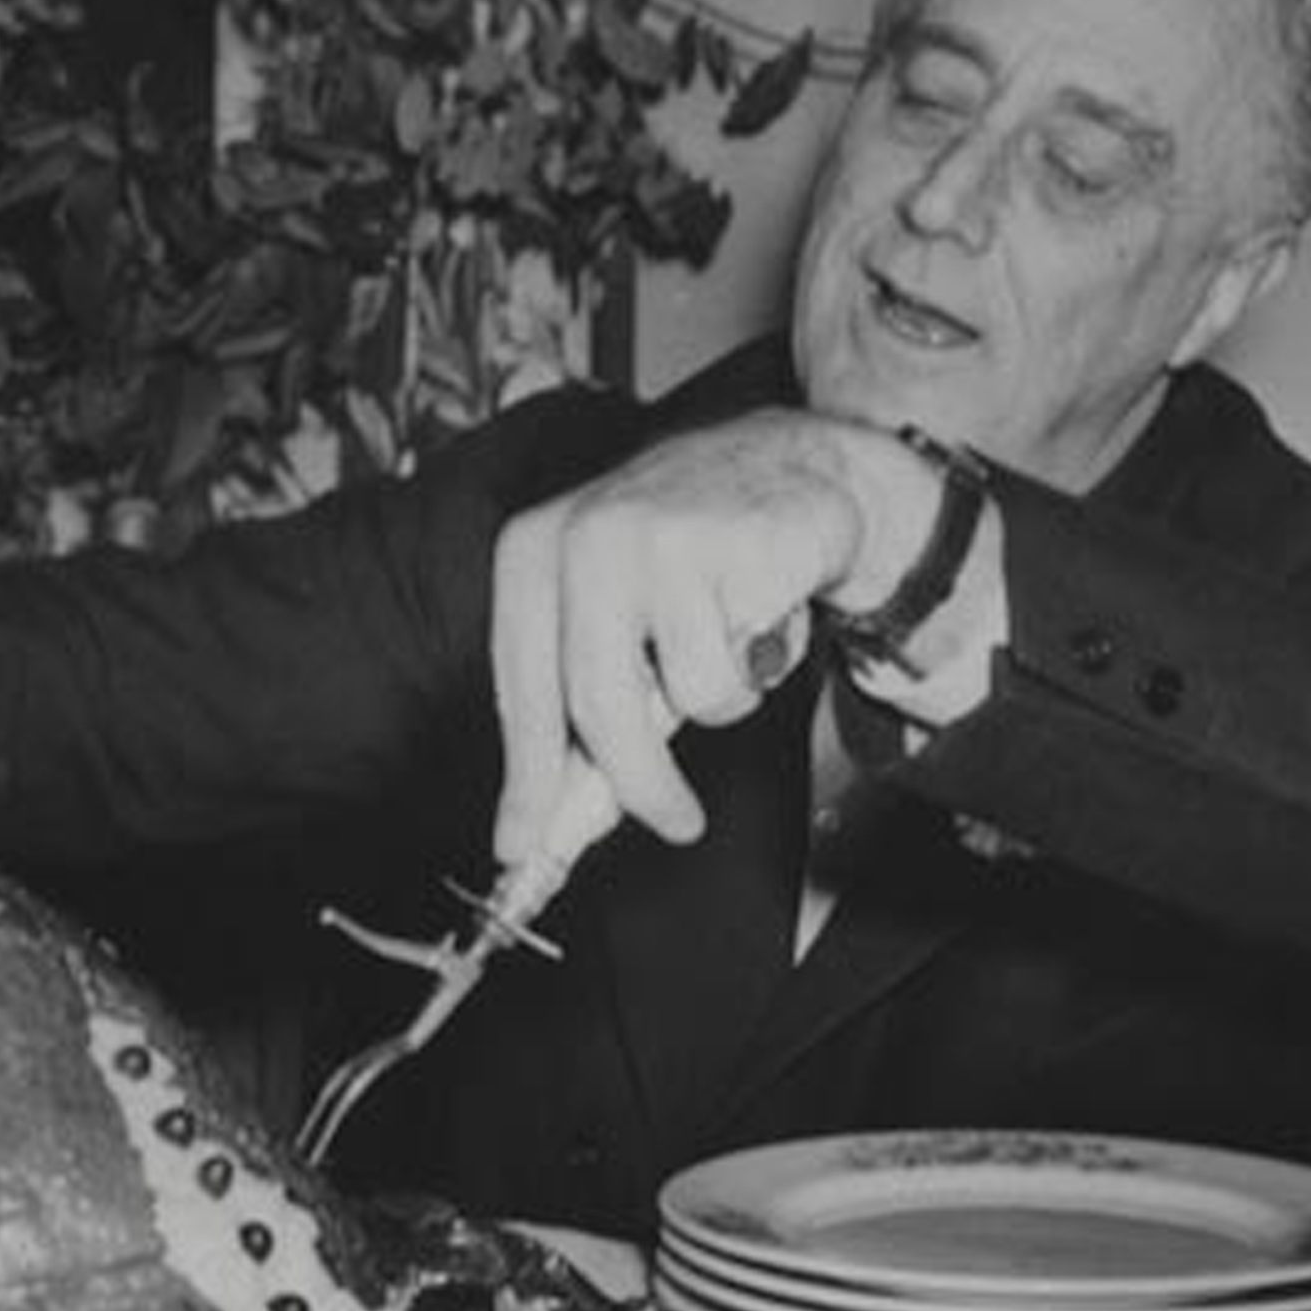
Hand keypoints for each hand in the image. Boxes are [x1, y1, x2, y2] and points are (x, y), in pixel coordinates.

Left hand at [489, 411, 935, 862]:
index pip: (519, 690)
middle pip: (596, 707)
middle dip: (638, 786)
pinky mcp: (723, 547)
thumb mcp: (616, 617)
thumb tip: (551, 820)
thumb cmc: (692, 556)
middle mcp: (580, 538)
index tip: (520, 845)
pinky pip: (738, 669)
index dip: (526, 779)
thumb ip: (586, 704)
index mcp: (531, 553)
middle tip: (676, 822)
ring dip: (721, 701)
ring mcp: (651, 537)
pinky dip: (758, 668)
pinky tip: (760, 611)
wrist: (791, 465)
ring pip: (683, 698)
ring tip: (730, 644)